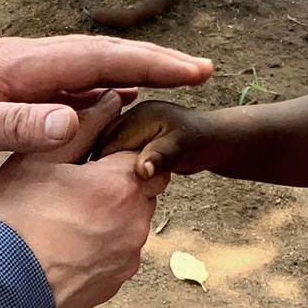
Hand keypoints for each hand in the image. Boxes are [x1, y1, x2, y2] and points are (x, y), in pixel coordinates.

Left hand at [0, 35, 211, 170]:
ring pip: (89, 72)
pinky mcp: (11, 93)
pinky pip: (69, 90)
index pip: (98, 58)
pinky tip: (116, 109)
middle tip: (203, 73)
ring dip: (132, 77)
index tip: (192, 70)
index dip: (148, 63)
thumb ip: (12, 126)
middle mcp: (26, 62)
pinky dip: (102, 95)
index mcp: (20, 64)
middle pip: (103, 58)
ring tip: (175, 87)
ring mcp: (20, 76)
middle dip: (154, 63)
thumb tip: (71, 123)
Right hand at [0, 93, 168, 307]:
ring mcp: (126, 260)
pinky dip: (96, 247)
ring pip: (128, 224)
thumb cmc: (10, 220)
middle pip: (141, 190)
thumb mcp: (38, 159)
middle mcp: (135, 224)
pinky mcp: (113, 287)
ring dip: (107, 216)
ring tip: (60, 218)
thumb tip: (112, 100)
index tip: (89, 155)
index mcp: (121, 186)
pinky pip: (115, 255)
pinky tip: (60, 246)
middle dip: (117, 184)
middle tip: (72, 185)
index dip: (118, 150)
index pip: (144, 154)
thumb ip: (82, 126)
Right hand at [93, 99, 216, 176]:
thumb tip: (141, 170)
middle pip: (100, 143)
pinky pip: (112, 152)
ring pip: (104, 148)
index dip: (100, 164)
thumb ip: (160, 158)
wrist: (212, 140)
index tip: (95, 188)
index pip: (107, 142)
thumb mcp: (181, 151)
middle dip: (98, 165)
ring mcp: (129, 125)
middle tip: (96, 191)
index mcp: (138, 115)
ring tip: (104, 187)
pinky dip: (111, 165)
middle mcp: (129, 116)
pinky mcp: (130, 136)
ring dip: (103, 166)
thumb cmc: (200, 143)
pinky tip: (112, 181)